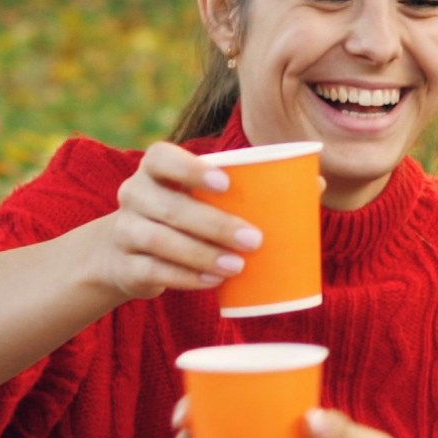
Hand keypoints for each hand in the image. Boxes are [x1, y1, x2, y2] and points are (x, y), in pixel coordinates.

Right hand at [79, 141, 263, 303]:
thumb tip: (314, 183)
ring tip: (237, 265)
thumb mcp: (198, 196)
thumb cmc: (181, 217)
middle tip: (253, 240)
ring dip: (202, 254)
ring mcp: (124, 232)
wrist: (124, 254)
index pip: (162, 158)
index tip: (226, 184)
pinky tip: (213, 280)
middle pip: (170, 206)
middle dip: (214, 224)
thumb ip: (245, 188)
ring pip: (160, 241)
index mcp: (153, 169)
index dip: (191, 169)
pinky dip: (186, 277)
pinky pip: (154, 271)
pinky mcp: (126, 267)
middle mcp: (134, 195)